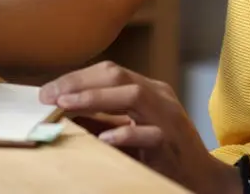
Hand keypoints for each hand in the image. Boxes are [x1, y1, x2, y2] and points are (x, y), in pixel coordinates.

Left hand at [39, 61, 237, 193]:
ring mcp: (168, 118)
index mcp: (148, 89)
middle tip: (49, 95)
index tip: (47, 90)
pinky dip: (125, 134)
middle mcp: (159, 97)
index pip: (110, 71)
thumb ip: (100, 119)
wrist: (203, 179)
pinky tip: (104, 138)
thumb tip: (61, 112)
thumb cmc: (162, 153)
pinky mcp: (172, 144)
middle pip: (118, 76)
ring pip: (133, 95)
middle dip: (79, 83)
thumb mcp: (129, 130)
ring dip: (96, 98)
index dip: (77, 77)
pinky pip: (150, 134)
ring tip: (67, 105)